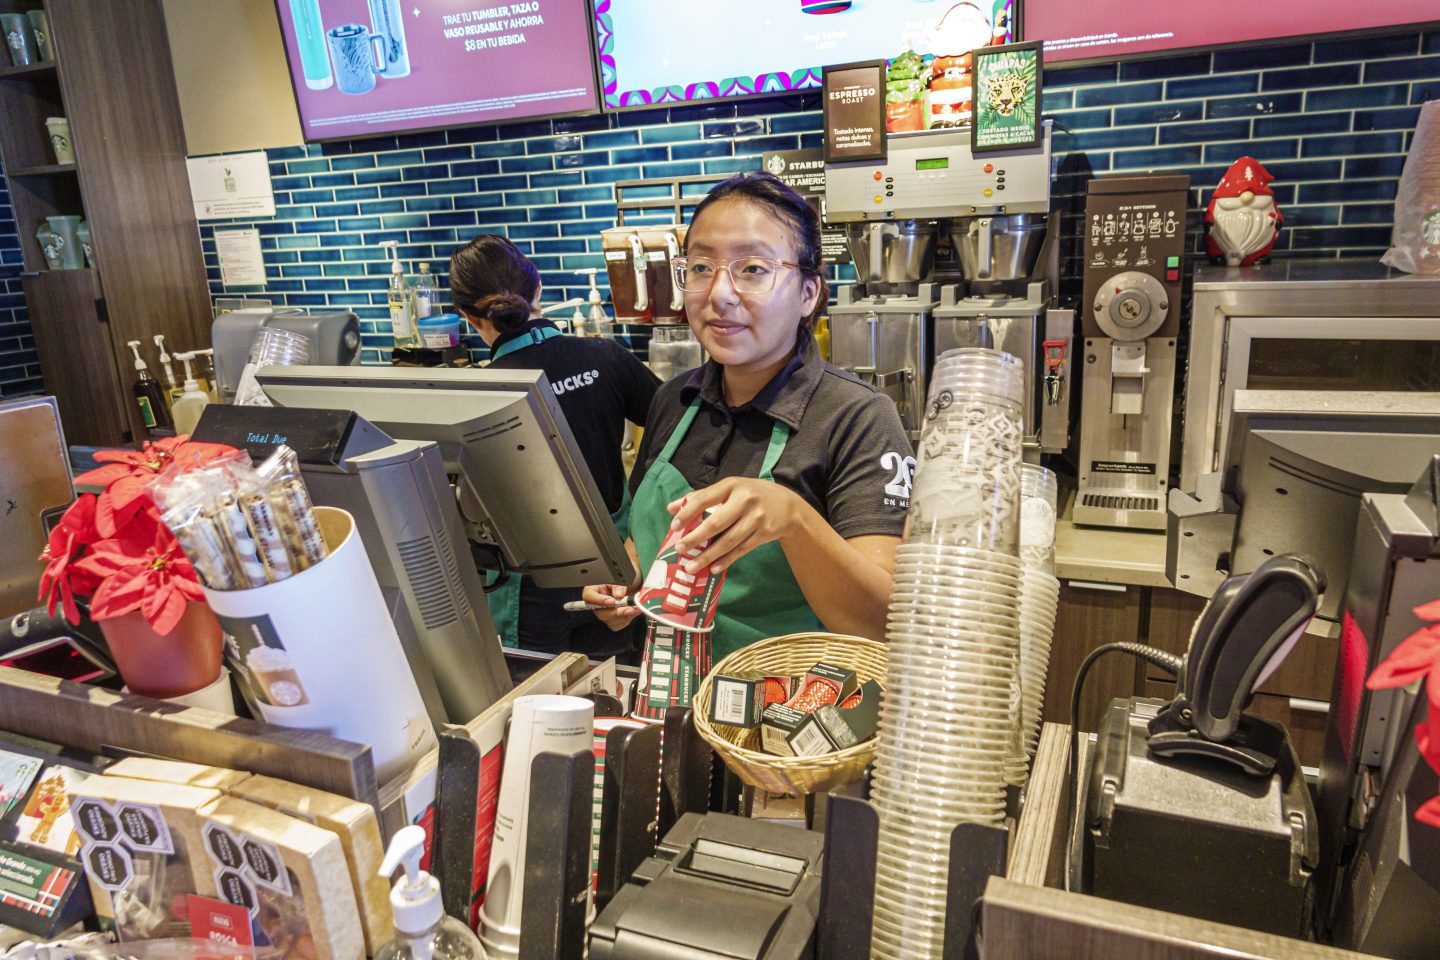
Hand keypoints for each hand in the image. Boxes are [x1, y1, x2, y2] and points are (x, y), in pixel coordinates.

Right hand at [582, 582, 641, 631]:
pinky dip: (627, 620)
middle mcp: (596, 603)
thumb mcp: (621, 578)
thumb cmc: (623, 580)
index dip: (599, 600)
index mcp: (594, 589)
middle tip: (630, 608)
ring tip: (636, 609)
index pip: (589, 596)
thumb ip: (619, 585)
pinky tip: (634, 613)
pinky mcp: (611, 620)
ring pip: (609, 621)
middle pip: (600, 612)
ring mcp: (603, 612)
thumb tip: (619, 595)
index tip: (612, 602)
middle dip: (616, 612)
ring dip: (624, 617)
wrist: (632, 585)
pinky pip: (617, 625)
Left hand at [668, 478, 804, 574]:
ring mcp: (756, 518)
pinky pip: (741, 550)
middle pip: (716, 522)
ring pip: (728, 541)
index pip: (705, 498)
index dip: (687, 512)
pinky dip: (726, 560)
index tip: (674, 526)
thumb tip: (671, 508)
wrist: (788, 506)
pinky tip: (713, 569)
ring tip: (690, 566)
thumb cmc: (751, 496)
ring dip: (708, 556)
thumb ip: (701, 497)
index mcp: (732, 485)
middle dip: (696, 538)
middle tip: (680, 549)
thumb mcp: (730, 489)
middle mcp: (745, 500)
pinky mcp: (764, 533)